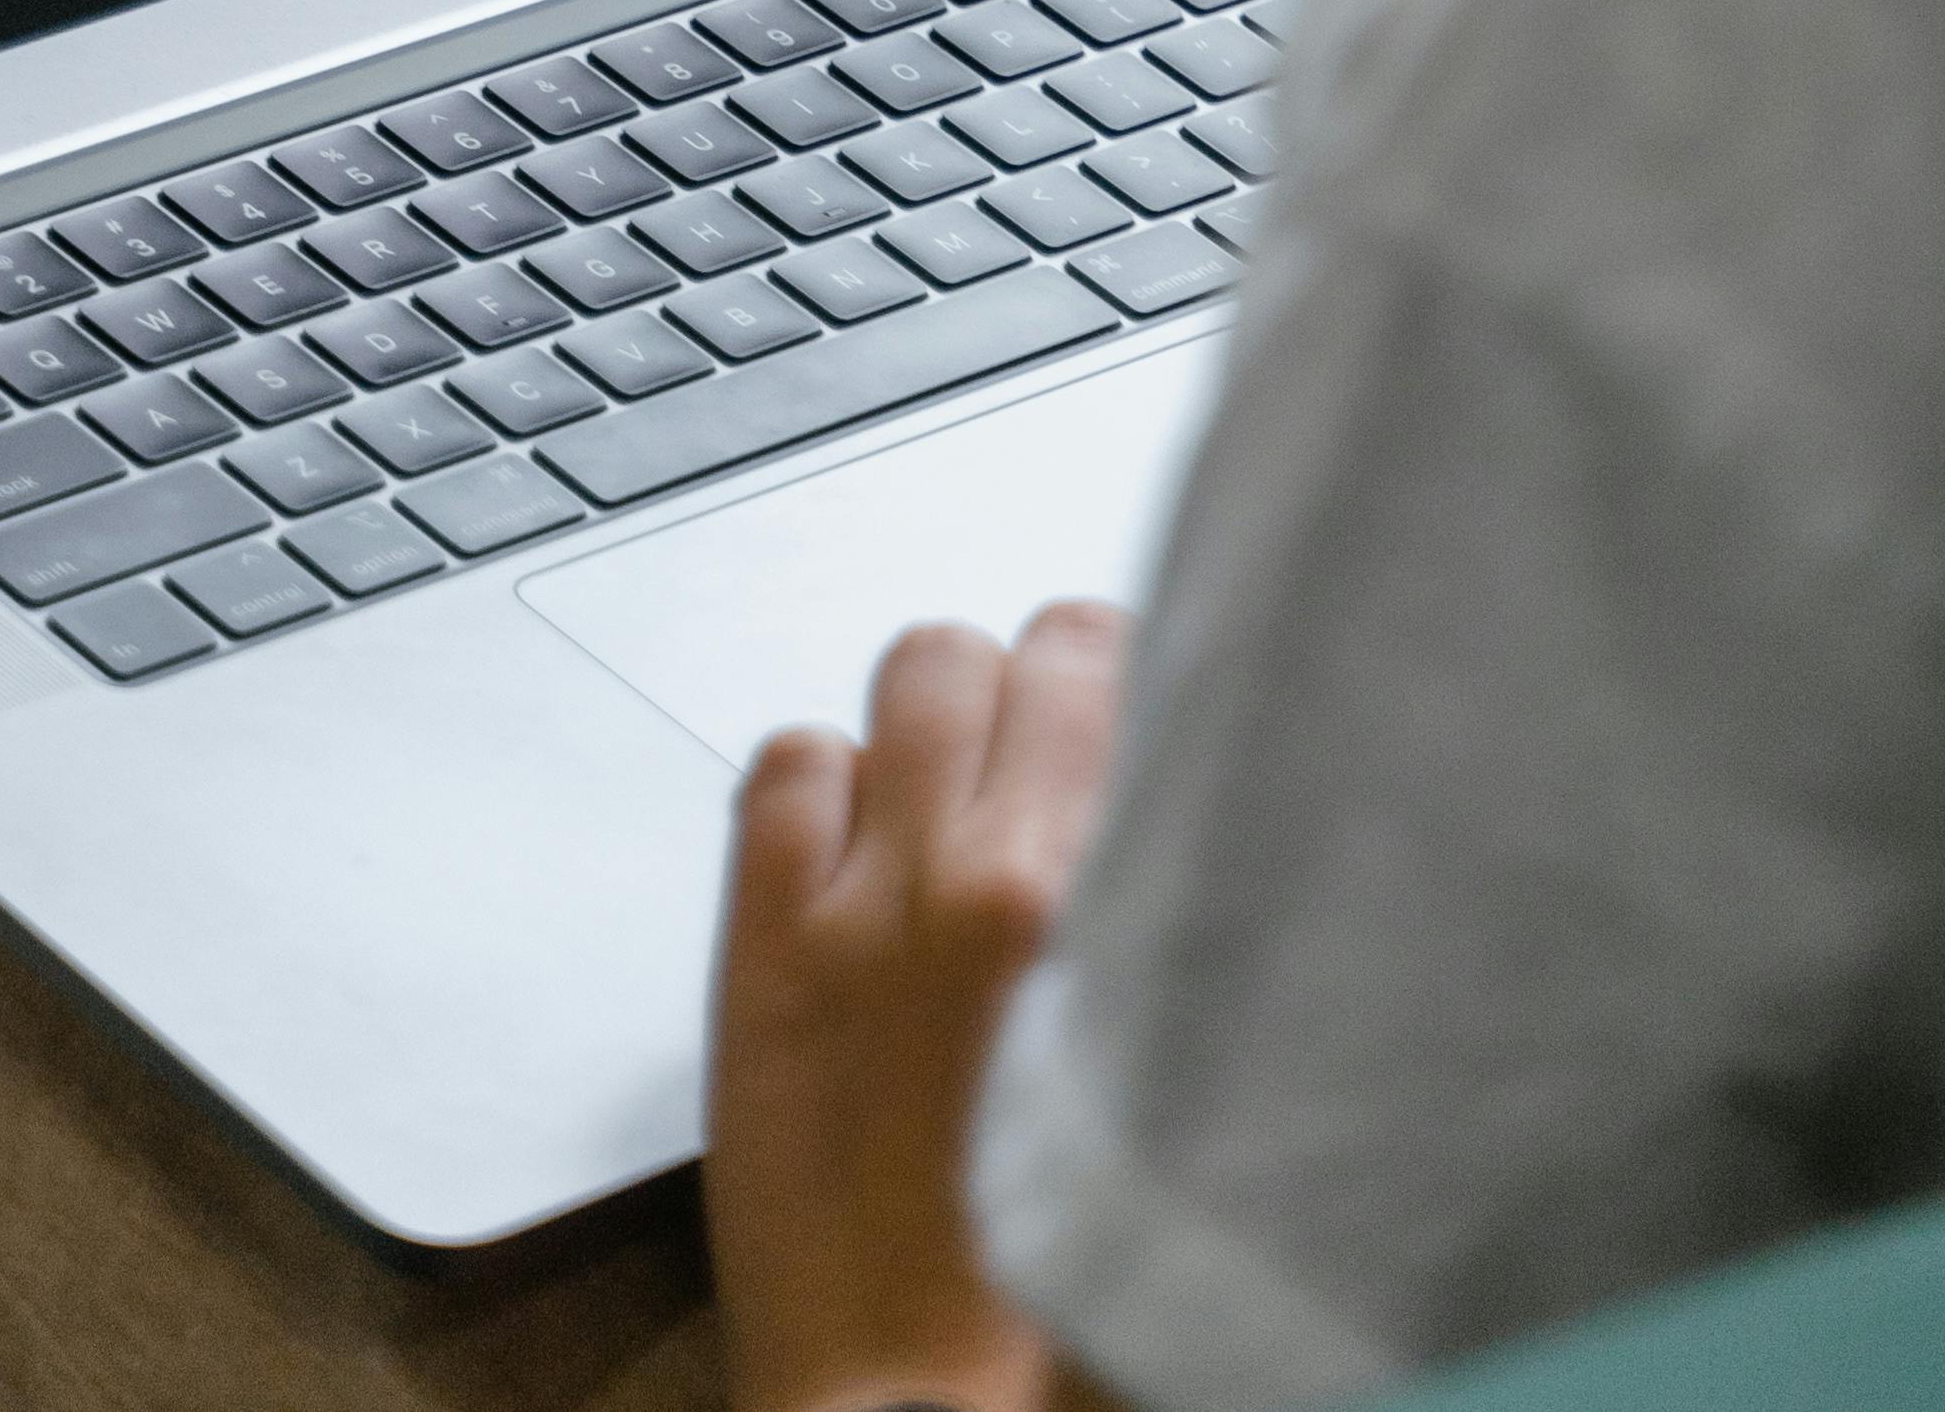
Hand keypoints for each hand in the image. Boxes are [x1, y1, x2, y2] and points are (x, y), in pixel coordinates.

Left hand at [704, 604, 1130, 1411]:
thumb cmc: (1064, 1291)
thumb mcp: (1181, 1078)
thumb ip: (1179, 922)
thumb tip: (1183, 814)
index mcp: (1101, 907)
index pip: (1113, 665)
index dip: (1124, 689)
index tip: (1133, 726)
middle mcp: (981, 877)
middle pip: (1014, 652)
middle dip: (1036, 696)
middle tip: (1046, 772)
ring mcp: (859, 902)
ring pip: (905, 675)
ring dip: (935, 725)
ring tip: (953, 809)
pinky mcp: (761, 948)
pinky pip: (785, 763)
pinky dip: (823, 787)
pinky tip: (856, 860)